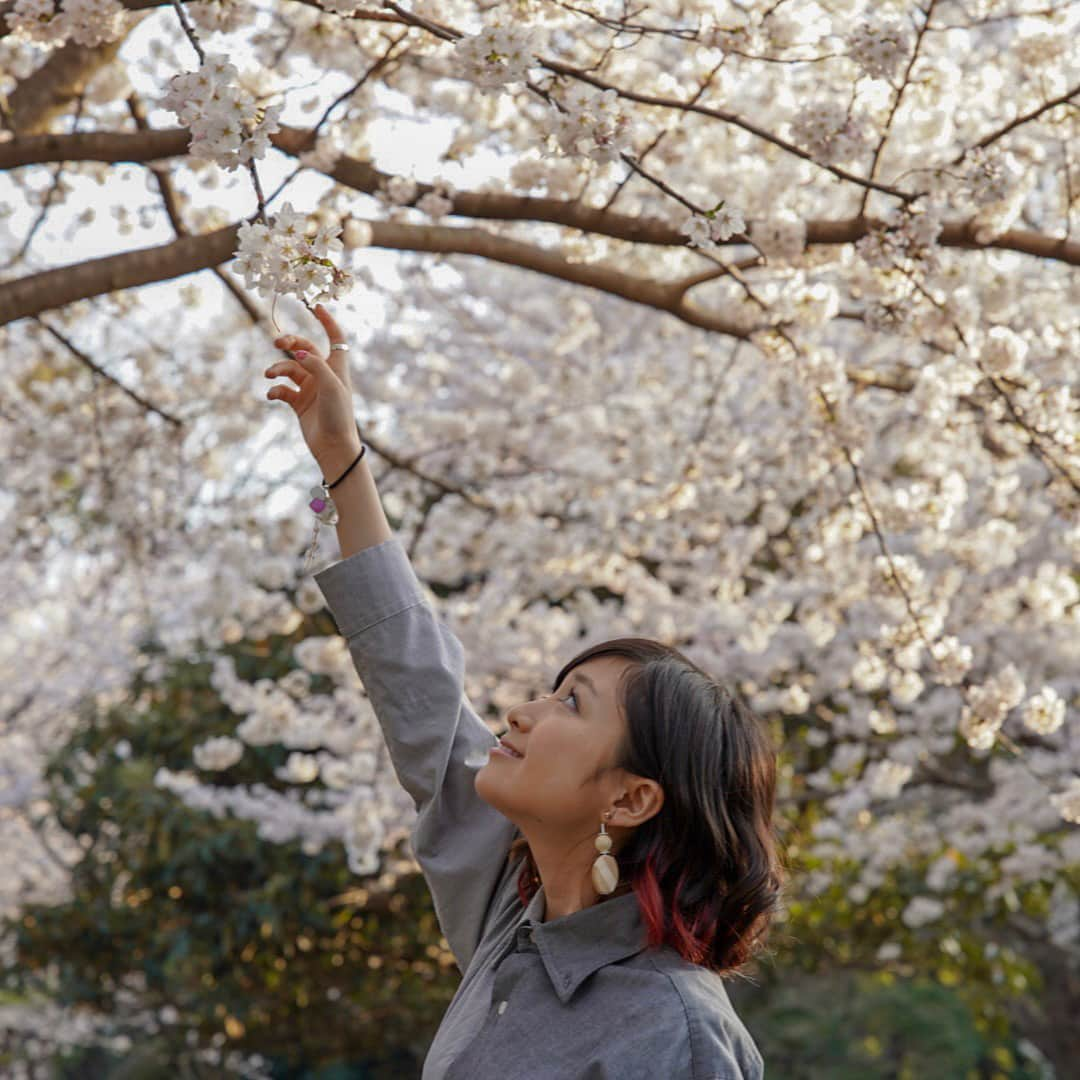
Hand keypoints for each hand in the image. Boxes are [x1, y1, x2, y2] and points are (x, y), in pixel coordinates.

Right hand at [265, 304, 361, 476]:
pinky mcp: (298, 403)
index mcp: (337, 367)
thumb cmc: (339, 415)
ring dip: (278, 369)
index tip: (315, 306)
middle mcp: (323, 375)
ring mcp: (310, 388)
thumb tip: (297, 353)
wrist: (333, 446)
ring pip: (289, 369)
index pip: (335, 337)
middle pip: (304, 348)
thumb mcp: (331, 386)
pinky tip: (273, 395)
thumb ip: (315, 365)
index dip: (327, 321)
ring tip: (270, 374)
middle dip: (290, 343)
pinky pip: (282, 389)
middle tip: (277, 343)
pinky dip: (275, 389)